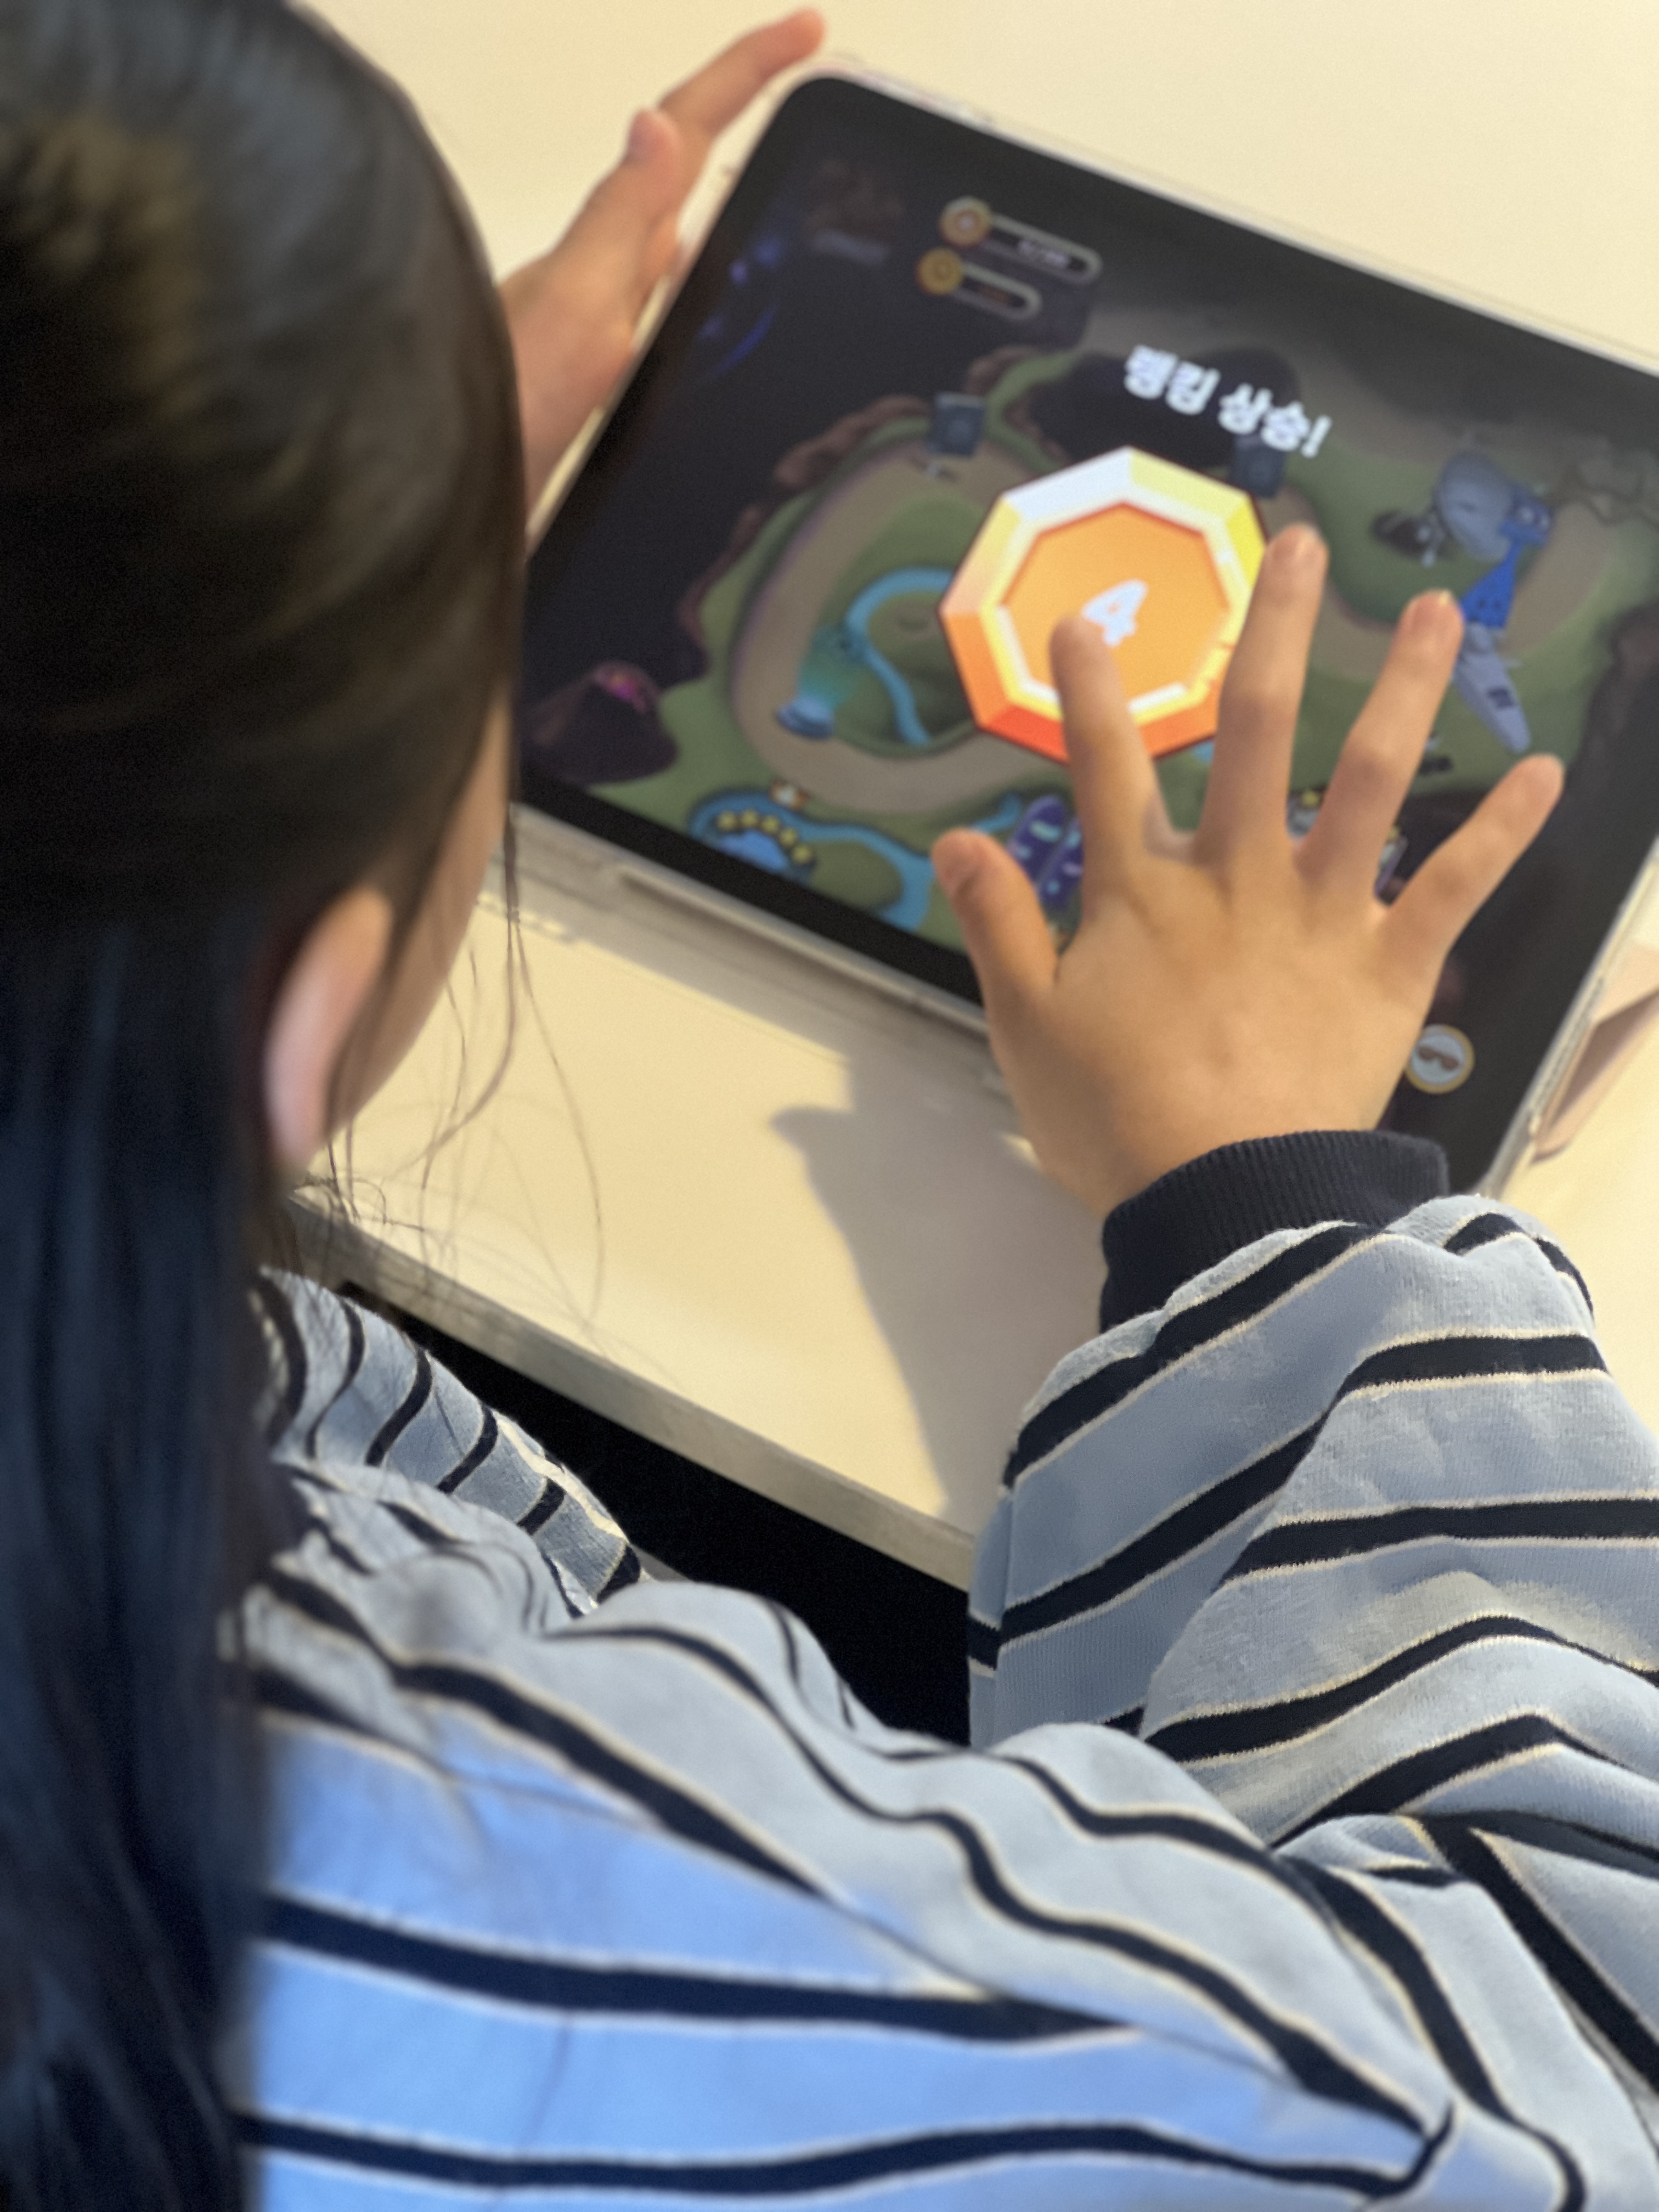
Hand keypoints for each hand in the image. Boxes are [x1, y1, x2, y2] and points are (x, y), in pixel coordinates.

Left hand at [499, 11, 823, 508]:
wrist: (441, 497)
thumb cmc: (497, 412)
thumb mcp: (576, 308)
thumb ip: (617, 220)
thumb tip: (652, 123)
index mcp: (614, 246)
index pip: (688, 131)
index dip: (747, 74)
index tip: (806, 31)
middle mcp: (607, 270)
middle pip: (687, 162)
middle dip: (745, 106)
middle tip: (800, 64)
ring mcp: (601, 315)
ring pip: (674, 223)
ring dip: (723, 179)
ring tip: (776, 154)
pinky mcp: (595, 369)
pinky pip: (661, 292)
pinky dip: (695, 261)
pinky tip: (708, 277)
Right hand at [932, 525, 1563, 1216]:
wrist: (1227, 1200)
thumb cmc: (1117, 1119)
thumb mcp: (1028, 1026)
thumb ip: (997, 924)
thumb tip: (956, 838)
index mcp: (1141, 891)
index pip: (1107, 766)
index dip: (1093, 690)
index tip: (1090, 620)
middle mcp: (1237, 874)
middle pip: (1259, 729)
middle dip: (1278, 631)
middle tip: (1304, 548)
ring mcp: (1323, 911)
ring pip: (1371, 779)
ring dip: (1408, 689)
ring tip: (1440, 612)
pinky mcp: (1392, 964)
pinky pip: (1457, 886)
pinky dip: (1505, 830)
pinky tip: (1547, 772)